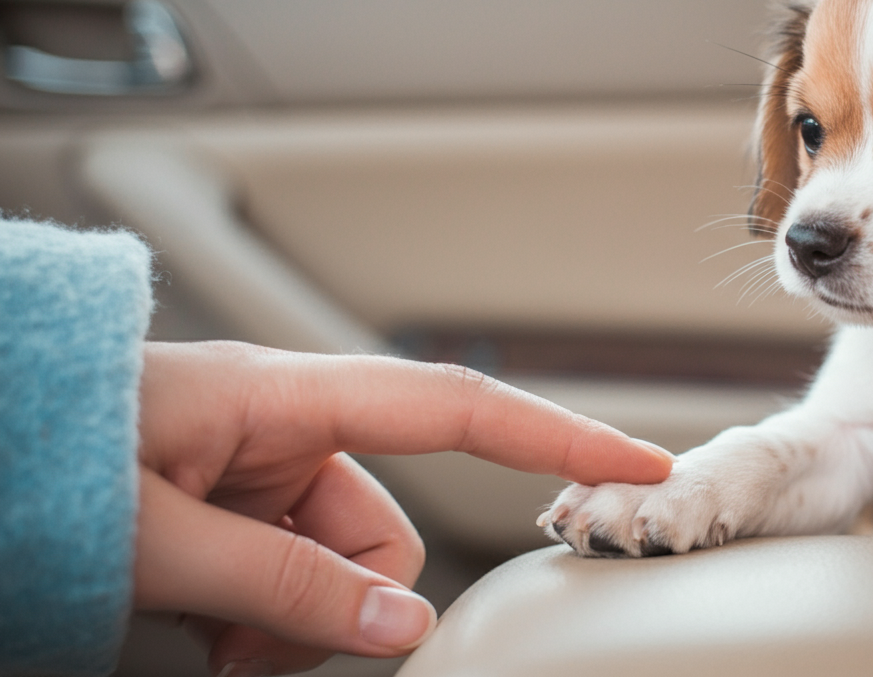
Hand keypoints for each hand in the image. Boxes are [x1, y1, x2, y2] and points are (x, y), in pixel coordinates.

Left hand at [133, 341, 672, 675]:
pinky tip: (197, 632)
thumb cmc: (38, 451)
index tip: (640, 462)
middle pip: (383, 529)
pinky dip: (257, 622)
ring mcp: (261, 468)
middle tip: (246, 649)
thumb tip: (405, 627)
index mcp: (287, 397)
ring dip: (284, 624)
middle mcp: (289, 427)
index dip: (558, 433)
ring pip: (336, 568)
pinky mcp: (235, 504)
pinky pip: (291, 576)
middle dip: (335, 605)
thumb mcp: (157, 538)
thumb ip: (286, 586)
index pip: (456, 408)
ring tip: (200, 638)